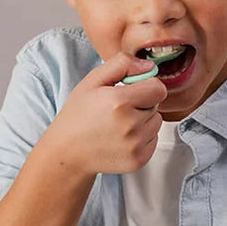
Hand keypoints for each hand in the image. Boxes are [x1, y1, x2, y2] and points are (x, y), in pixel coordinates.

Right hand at [40, 53, 167, 175]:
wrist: (68, 152)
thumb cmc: (78, 116)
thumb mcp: (92, 81)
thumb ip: (122, 64)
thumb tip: (149, 66)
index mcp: (120, 102)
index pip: (158, 88)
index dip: (146, 86)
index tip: (132, 91)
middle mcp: (130, 125)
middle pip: (156, 105)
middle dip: (142, 104)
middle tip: (119, 110)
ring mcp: (135, 145)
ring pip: (156, 123)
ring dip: (143, 121)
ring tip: (120, 125)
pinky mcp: (139, 160)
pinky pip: (153, 141)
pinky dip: (142, 138)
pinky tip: (122, 138)